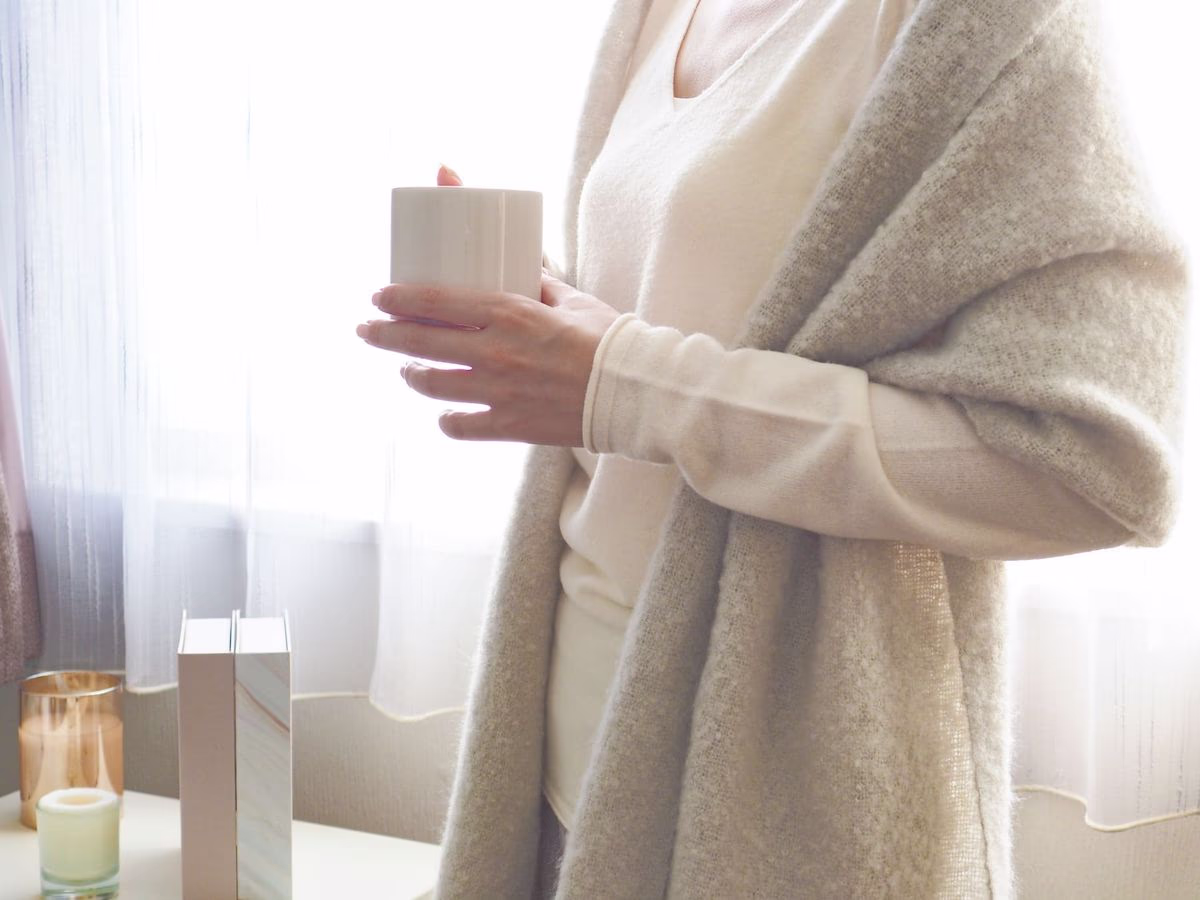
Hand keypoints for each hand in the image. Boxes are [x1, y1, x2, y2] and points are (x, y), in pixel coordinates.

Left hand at [356, 165, 621, 445]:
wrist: (636, 392)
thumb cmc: (609, 338)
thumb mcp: (570, 296)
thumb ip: (537, 279)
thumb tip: (518, 255)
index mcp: (510, 312)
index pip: (435, 301)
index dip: (398, 299)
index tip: (379, 296)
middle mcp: (496, 353)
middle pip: (420, 344)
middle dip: (384, 335)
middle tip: (368, 329)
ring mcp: (500, 393)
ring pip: (433, 385)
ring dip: (411, 375)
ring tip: (405, 369)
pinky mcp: (512, 425)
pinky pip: (462, 427)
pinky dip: (447, 419)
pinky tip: (443, 413)